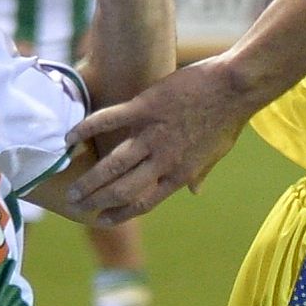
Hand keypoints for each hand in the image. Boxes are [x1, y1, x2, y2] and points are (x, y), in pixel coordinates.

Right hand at [65, 54, 257, 221]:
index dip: (120, 214)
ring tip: (72, 188)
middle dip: (96, 201)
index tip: (102, 219)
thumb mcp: (216, 154)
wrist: (235, 87)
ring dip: (90, 180)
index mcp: (179, 174)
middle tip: (77, 205)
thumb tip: (196, 192)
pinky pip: (108, 120)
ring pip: (112, 164)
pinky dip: (87, 129)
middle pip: (122, 189)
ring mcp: (152, 135)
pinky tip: (70, 136)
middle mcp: (162, 160)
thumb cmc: (228, 119)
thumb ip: (199, 174)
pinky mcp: (144, 108)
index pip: (144, 202)